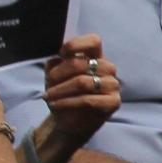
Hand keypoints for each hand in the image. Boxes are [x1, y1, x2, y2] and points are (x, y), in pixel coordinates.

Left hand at [37, 36, 118, 159]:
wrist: (68, 121)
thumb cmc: (63, 94)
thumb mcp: (54, 76)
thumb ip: (56, 63)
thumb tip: (59, 59)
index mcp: (95, 58)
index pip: (93, 41)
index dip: (77, 44)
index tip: (61, 54)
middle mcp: (107, 69)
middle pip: (83, 63)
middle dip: (60, 74)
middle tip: (48, 84)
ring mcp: (113, 85)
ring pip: (84, 82)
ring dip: (61, 89)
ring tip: (48, 96)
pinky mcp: (113, 102)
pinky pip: (87, 100)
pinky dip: (67, 102)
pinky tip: (55, 105)